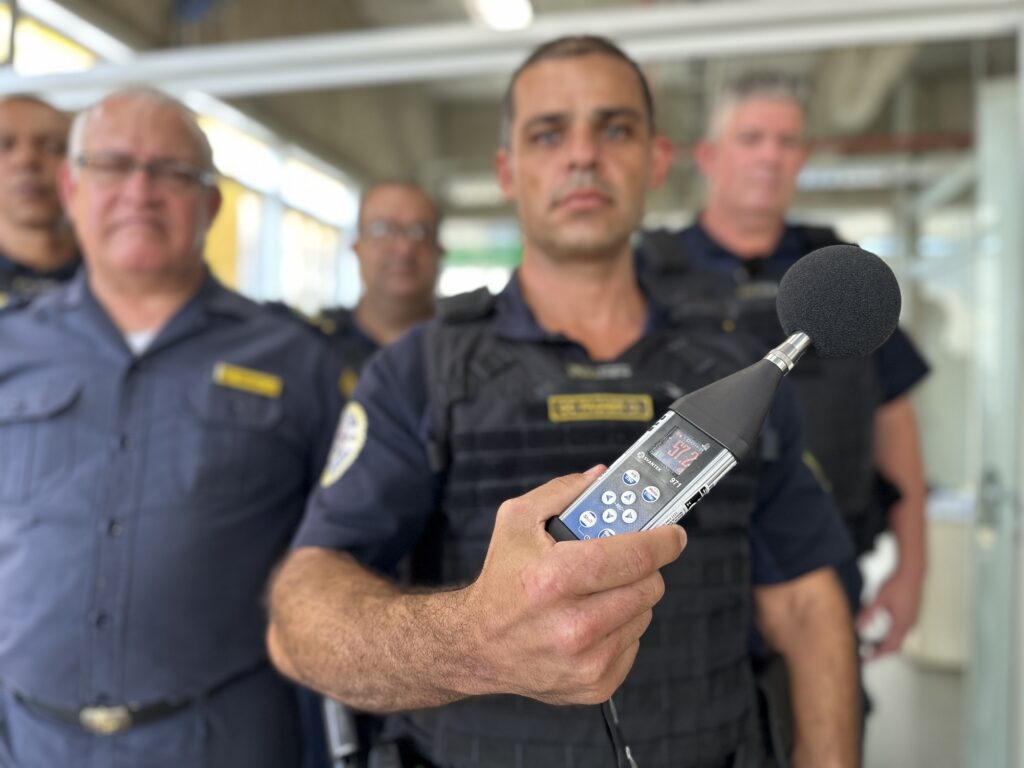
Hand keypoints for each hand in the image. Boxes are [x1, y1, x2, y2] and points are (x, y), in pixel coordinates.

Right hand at [460, 465, 686, 704]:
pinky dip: (620, 628)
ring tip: (595, 593)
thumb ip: (562, 492)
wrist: (477, 647)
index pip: (633, 556)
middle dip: (642, 567)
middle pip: (648, 586)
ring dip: (629, 598)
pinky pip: (634, 643)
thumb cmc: (501, 582)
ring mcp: (587, 661)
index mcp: (554, 579)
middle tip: (624, 561)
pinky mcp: (596, 685)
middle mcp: (573, 626)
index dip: (662, 541)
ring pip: (644, 613)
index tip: (674, 533)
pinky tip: (590, 623)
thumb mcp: (517, 521)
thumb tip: (603, 478)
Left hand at [856, 567, 923, 659]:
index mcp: (901, 623)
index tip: (865, 659)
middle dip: (880, 652)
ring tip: (869, 643)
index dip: (876, 655)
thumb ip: (868, 613)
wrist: (913, 572)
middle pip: (895, 647)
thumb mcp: (878, 598)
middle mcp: (909, 625)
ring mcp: (912, 621)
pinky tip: (879, 630)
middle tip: (865, 653)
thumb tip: (857, 627)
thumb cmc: (897, 583)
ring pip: (898, 640)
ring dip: (884, 644)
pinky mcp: (911, 616)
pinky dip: (890, 636)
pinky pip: (901, 632)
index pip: (889, 647)